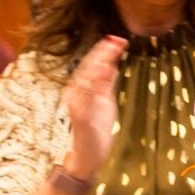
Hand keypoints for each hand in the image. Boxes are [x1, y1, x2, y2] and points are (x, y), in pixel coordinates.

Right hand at [63, 36, 127, 179]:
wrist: (89, 155)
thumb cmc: (96, 129)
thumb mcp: (104, 101)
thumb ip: (106, 84)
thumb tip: (112, 65)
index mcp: (82, 88)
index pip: (93, 65)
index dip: (104, 51)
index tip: (118, 39)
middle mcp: (76, 93)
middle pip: (88, 68)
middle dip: (102, 53)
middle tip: (117, 40)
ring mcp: (78, 105)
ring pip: (86, 80)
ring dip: (98, 65)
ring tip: (110, 53)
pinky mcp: (81, 117)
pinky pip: (87, 99)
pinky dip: (94, 85)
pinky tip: (105, 75)